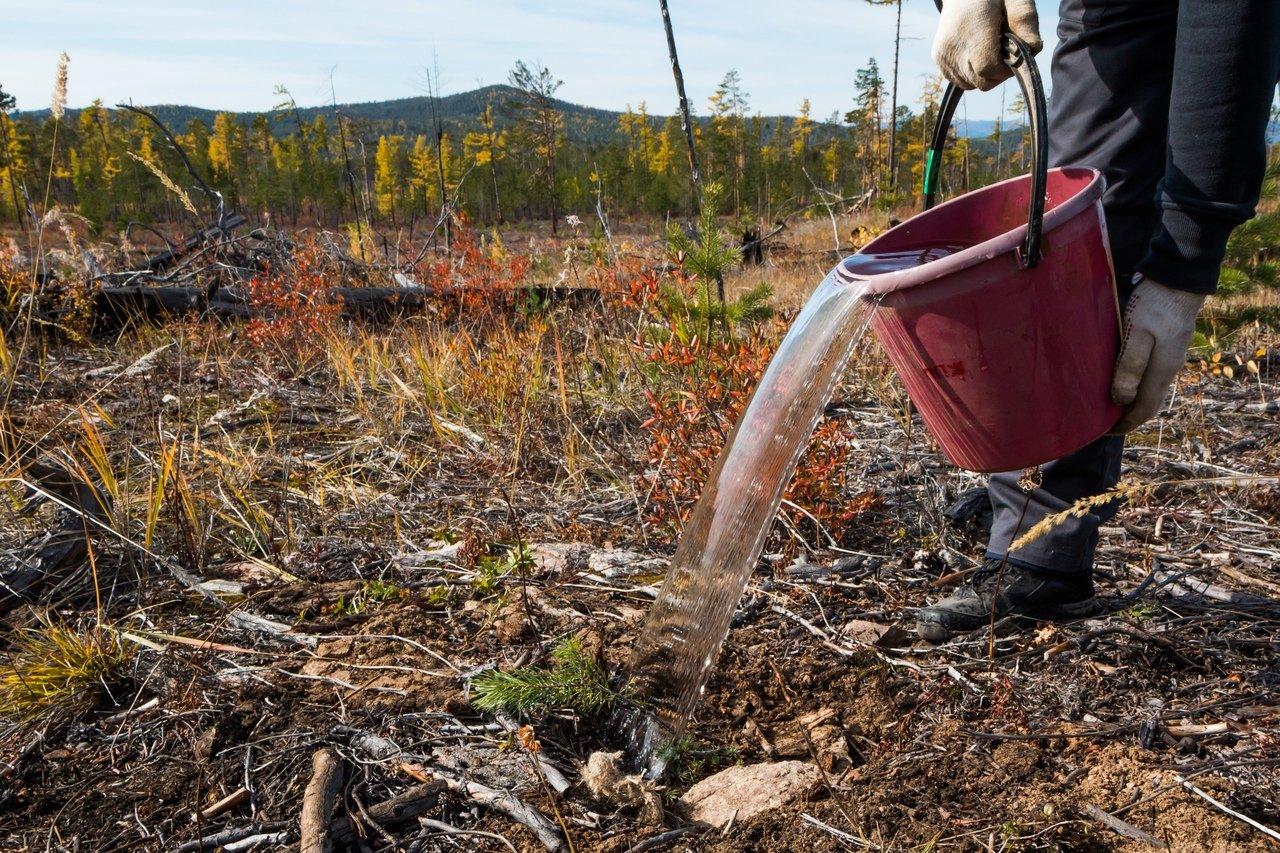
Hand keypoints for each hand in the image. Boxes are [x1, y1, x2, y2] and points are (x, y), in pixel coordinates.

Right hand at [932, 0, 1041, 91]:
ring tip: (990, 51)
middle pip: (982, 81)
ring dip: (985, 75)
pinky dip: (972, 73)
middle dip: (998, 73)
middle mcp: (954, 45)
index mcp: (973, 28)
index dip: (1006, 69)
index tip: (1013, 56)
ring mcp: (944, 55)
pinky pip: (961, 80)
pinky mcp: (939, 59)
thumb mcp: (1016, 0)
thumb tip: (1032, 50)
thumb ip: (1027, 22)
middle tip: (1004, 53)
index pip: (989, 68)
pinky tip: (976, 54)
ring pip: (972, 84)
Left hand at [1110, 278, 1206, 432]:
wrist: (1179, 279)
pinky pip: (1152, 377)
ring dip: (1132, 403)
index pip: (1144, 409)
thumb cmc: (1155, 305)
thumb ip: (1129, 366)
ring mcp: (1171, 358)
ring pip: (1151, 391)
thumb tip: (1121, 399)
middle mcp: (1170, 369)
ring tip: (1108, 405)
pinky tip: (1123, 381)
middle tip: (1103, 423)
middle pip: (1149, 404)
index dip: (1125, 424)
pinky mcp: (1169, 347)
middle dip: (1128, 417)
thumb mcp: (1137, 334)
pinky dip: (1138, 387)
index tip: (1103, 432)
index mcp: (1162, 371)